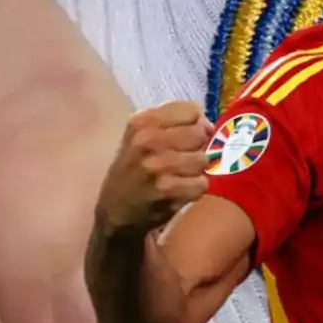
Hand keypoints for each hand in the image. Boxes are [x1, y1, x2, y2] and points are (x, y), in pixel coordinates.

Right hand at [95, 101, 212, 233]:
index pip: (191, 111)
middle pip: (199, 134)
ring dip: (195, 171)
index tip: (185, 137)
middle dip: (195, 148)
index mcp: (141, 122)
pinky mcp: (166, 189)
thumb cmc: (134, 169)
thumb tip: (208, 125)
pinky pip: (201, 183)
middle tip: (180, 161)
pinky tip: (177, 192)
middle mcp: (146, 140)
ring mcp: (156, 165)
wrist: (113, 211)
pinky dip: (194, 190)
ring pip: (202, 159)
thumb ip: (175, 122)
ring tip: (177, 177)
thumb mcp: (142, 136)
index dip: (195, 124)